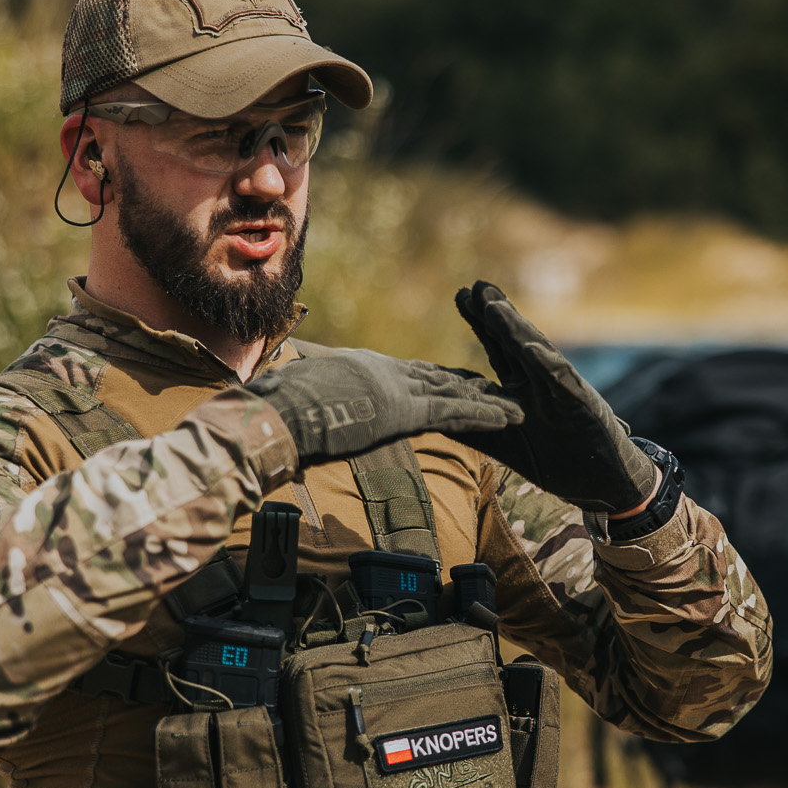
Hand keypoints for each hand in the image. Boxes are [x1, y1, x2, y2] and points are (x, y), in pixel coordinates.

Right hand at [245, 348, 521, 463]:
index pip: (402, 373)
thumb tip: (276, 383)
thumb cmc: (272, 405)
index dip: (429, 378)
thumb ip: (297, 387)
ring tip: (516, 407)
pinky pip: (455, 412)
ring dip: (486, 400)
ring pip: (452, 392)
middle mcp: (383, 371)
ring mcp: (397, 388)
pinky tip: (511, 418)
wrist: (277, 410)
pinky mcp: (406, 410)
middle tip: (491, 388)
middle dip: (464, 385)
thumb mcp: (287, 390)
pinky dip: (485, 415)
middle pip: (433, 379)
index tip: (446, 379)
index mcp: (359, 368)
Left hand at [451, 280, 657, 513]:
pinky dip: (547, 365)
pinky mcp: (581, 405)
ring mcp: (562, 390)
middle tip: (476, 285)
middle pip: (515, 341)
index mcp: (523, 388)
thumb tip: (434, 417)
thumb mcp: (506, 445)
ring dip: (516, 330)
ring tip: (495, 306)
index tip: (461, 294)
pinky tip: (531, 348)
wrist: (602, 481)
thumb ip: (475, 427)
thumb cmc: (557, 460)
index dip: (481, 322)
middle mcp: (541, 382)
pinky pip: (562, 382)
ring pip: (536, 354)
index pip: (499, 347)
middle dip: (496, 313)